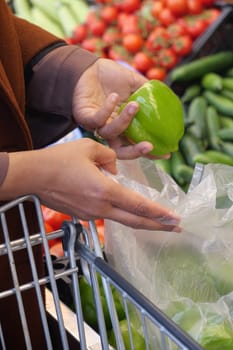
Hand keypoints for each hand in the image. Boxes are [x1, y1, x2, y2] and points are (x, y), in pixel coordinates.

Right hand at [2, 139, 179, 231]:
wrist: (34, 176)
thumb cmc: (60, 160)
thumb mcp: (89, 148)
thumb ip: (109, 158)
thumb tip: (114, 170)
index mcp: (105, 191)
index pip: (139, 205)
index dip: (159, 213)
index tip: (175, 219)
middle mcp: (100, 208)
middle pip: (135, 221)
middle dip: (157, 226)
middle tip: (175, 228)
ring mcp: (91, 214)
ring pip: (122, 220)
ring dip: (140, 221)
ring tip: (155, 221)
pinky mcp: (82, 215)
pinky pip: (107, 215)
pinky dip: (121, 214)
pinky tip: (125, 209)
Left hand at [72, 58, 164, 159]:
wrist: (88, 66)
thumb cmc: (110, 76)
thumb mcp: (135, 83)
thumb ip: (149, 93)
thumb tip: (167, 100)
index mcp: (123, 124)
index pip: (136, 144)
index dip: (150, 151)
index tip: (166, 153)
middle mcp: (110, 129)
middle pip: (121, 151)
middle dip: (135, 152)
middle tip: (149, 146)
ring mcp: (97, 125)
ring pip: (110, 134)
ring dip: (124, 121)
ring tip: (134, 105)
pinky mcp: (85, 117)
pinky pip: (97, 120)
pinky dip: (107, 110)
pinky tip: (113, 97)